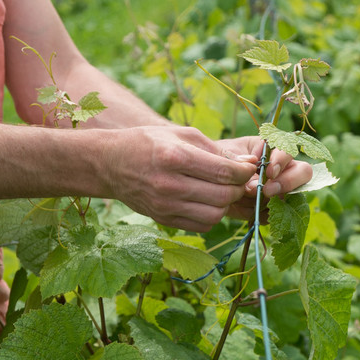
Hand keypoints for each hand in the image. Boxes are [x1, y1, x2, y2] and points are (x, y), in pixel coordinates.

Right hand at [103, 126, 257, 231]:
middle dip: (239, 187)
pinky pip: (201, 225)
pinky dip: (212, 215)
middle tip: (240, 179)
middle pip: (223, 195)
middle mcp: (170, 184)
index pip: (224, 172)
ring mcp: (165, 205)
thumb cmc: (149, 142)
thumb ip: (216, 149)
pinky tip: (209, 201)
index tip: (249, 167)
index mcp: (175, 156)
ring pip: (215, 214)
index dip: (245, 171)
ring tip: (224, 190)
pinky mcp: (164, 219)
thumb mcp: (182, 134)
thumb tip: (249, 163)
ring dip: (227, 203)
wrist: (110, 163)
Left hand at [216, 137, 313, 221]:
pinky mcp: (271, 208)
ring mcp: (280, 189)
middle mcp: (282, 169)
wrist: (209, 179)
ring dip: (274, 201)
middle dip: (289, 182)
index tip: (270, 172)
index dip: (282, 161)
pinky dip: (266, 215)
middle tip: (268, 190)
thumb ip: (240, 164)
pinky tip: (253, 212)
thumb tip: (255, 184)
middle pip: (303, 172)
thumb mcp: (226, 155)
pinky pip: (277, 215)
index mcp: (272, 149)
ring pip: (294, 196)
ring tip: (254, 202)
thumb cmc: (219, 159)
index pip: (289, 150)